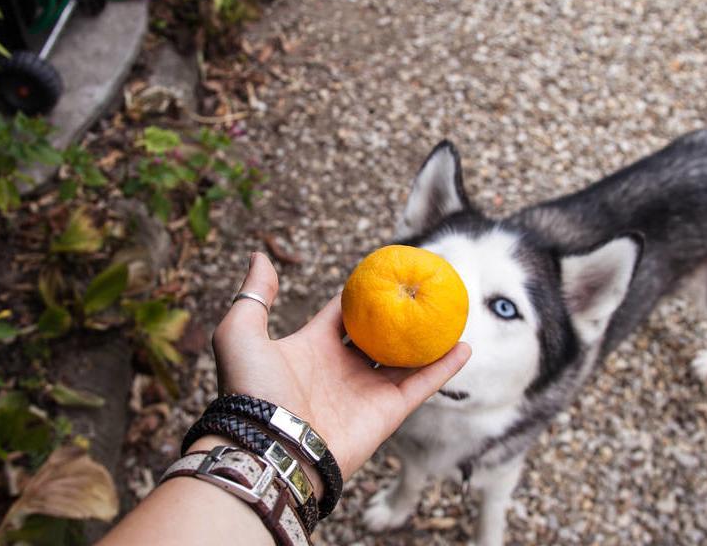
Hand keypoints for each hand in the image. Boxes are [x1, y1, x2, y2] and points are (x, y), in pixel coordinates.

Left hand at [211, 252, 470, 479]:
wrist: (268, 448)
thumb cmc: (251, 392)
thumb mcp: (241, 334)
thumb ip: (255, 296)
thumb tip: (260, 257)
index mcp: (313, 348)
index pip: (343, 314)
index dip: (361, 293)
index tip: (384, 270)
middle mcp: (343, 368)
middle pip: (380, 334)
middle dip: (401, 313)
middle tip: (425, 286)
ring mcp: (367, 391)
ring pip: (407, 358)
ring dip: (429, 338)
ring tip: (452, 312)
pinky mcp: (388, 412)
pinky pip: (423, 385)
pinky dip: (445, 367)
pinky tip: (465, 346)